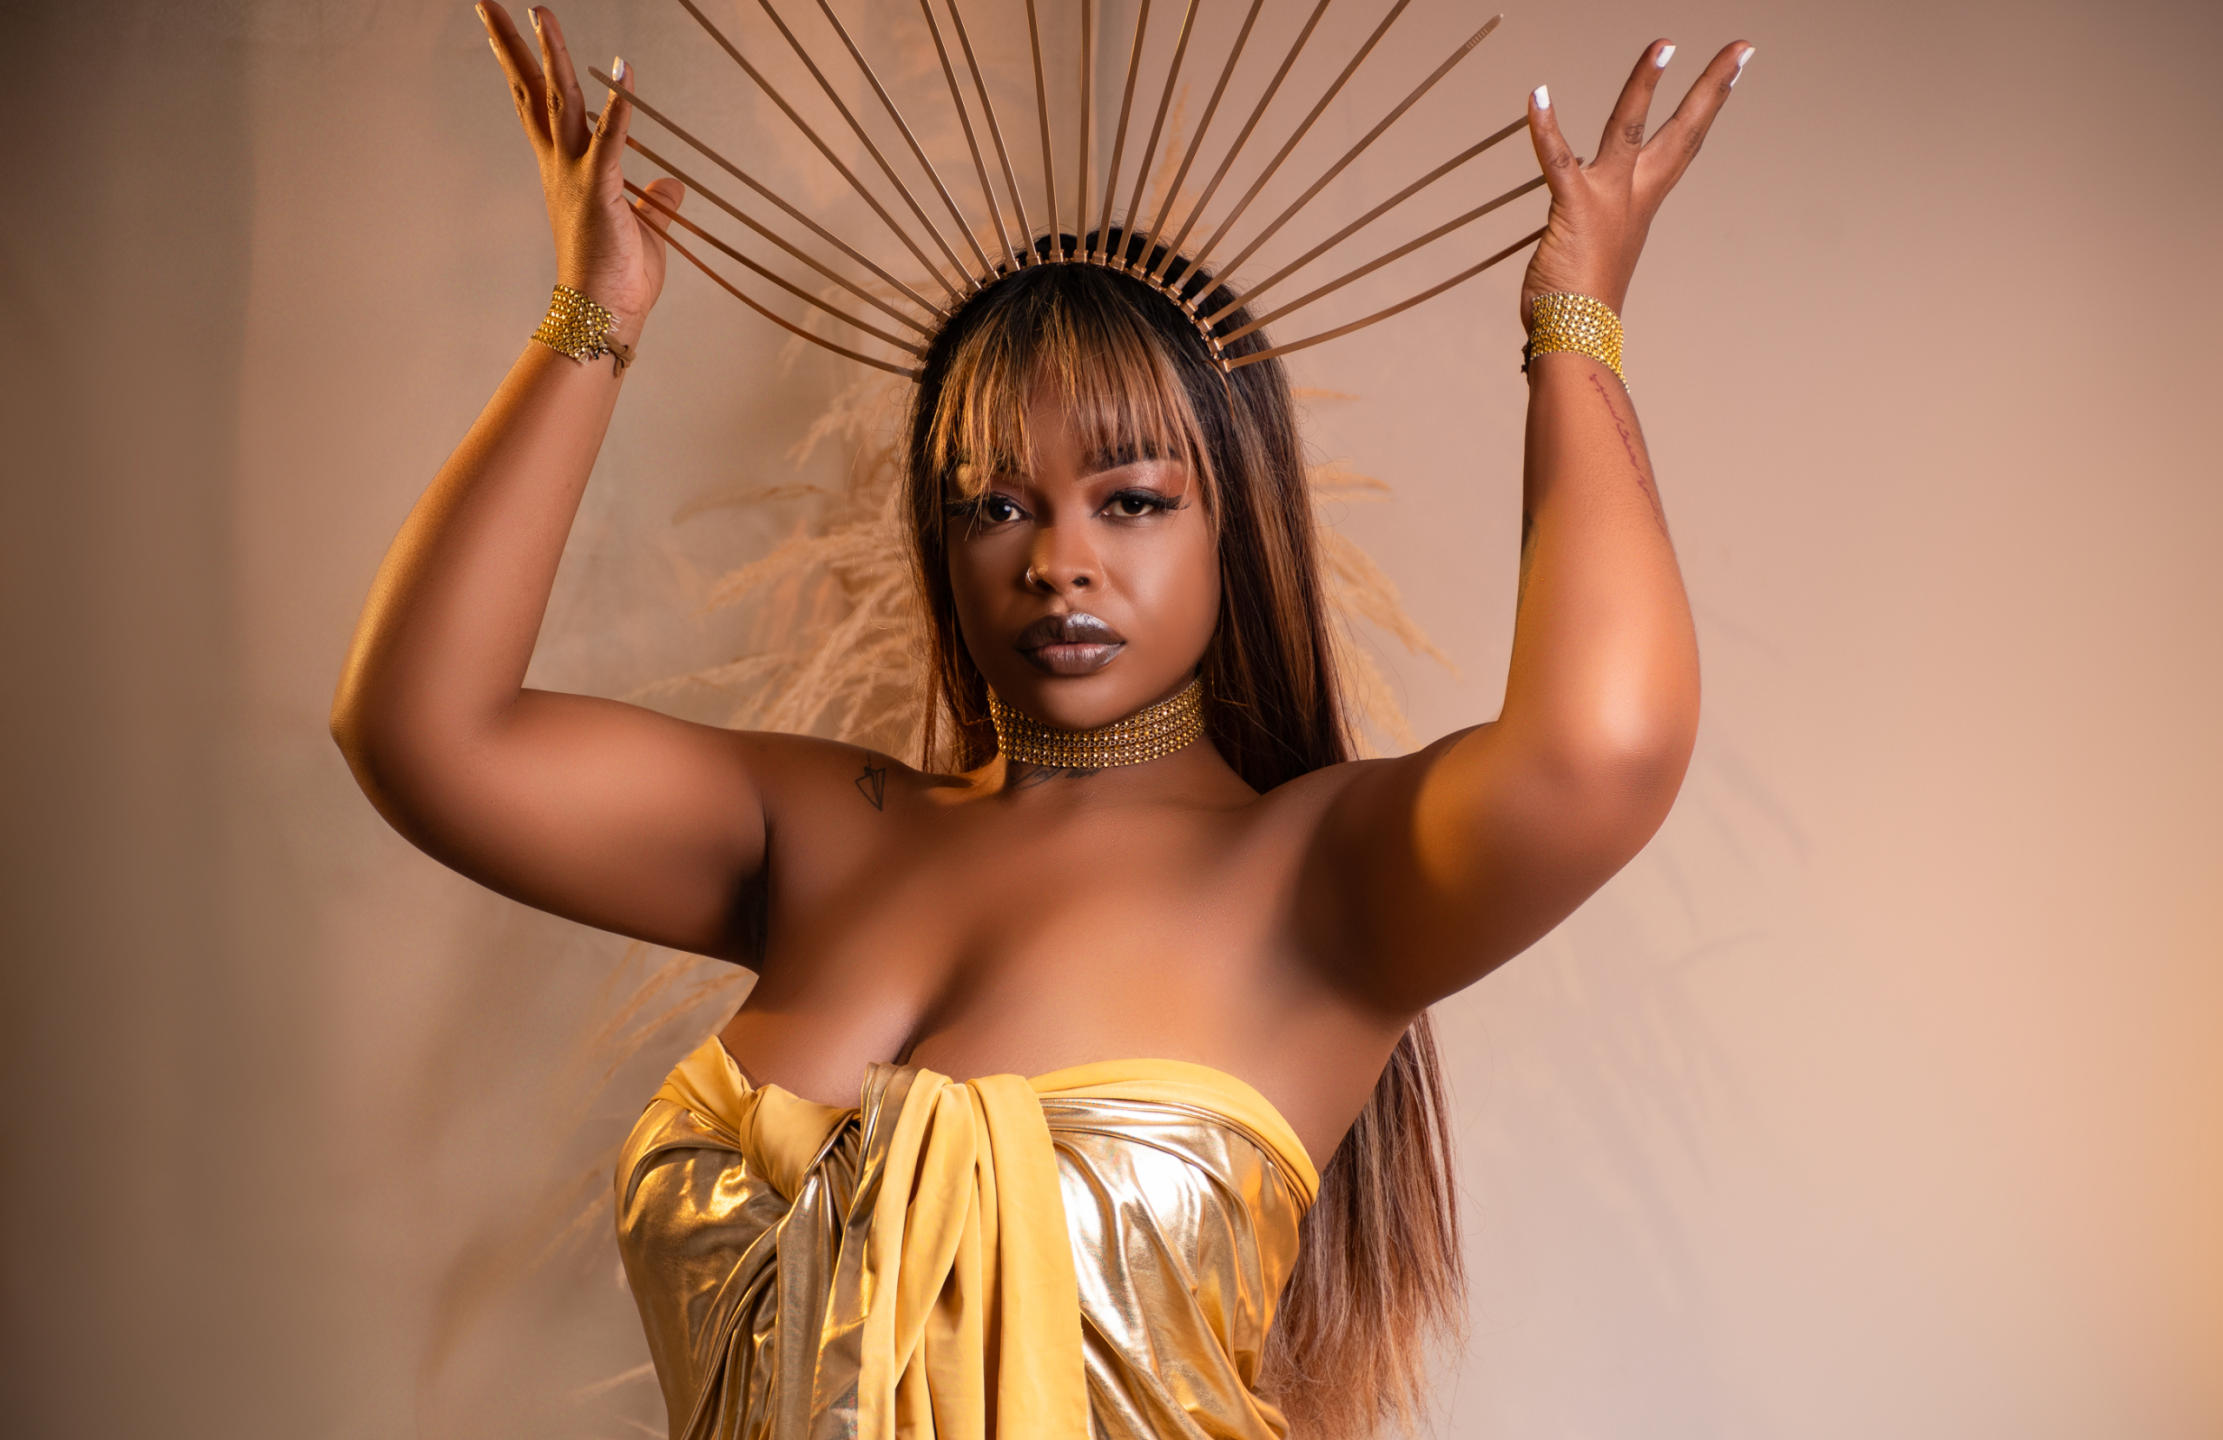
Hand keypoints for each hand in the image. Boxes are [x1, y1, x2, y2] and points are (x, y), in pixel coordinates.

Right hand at [478, 2, 685, 340]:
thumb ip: (656, 203)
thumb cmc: (618, 279)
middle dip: (511, 45)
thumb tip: (672, 184)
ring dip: (552, 56)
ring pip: (560, 103)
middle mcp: (561, 166)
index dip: (524, 67)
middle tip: (487, 4)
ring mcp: (576, 175)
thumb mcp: (643, 231)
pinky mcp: (601, 191)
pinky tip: (625, 69)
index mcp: (565, 171)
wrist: (602, 315)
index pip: (538, 107)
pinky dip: (619, 106)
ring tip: (540, 12)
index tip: (505, 31)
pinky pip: (612, 140)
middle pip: (532, 92)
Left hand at [1518, 38, 1753, 327]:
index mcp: (1643, 203)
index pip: (1685, 144)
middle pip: (1683, 132)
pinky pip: (1558, 159)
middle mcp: (1633, 196)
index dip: (1709, 103)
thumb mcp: (1598, 251)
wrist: (1576, 338)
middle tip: (1740, 48)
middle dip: (1711, 86)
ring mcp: (1607, 199)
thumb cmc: (1580, 304)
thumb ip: (1596, 226)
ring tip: (1664, 44)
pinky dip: (1545, 127)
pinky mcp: (1572, 207)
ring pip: (1629, 129)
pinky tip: (1537, 94)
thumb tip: (1586, 226)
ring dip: (1645, 84)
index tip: (1733, 68)